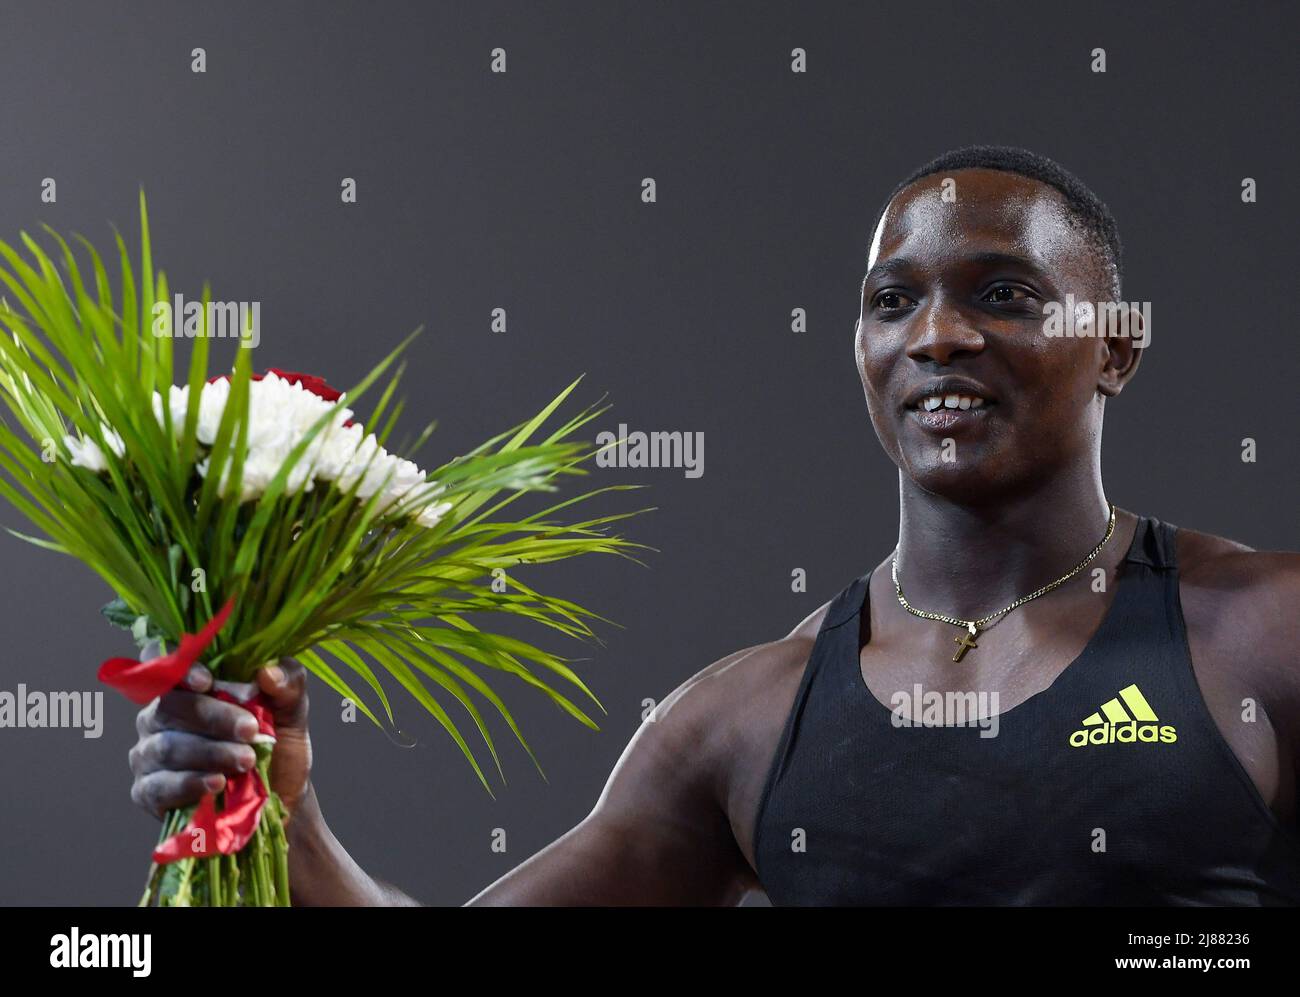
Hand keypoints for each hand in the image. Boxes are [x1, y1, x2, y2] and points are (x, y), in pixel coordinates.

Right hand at [129, 659, 312, 822]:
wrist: (282, 792)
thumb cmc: (277, 741)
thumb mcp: (292, 708)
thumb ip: (288, 682)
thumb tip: (268, 673)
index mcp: (188, 684)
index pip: (162, 660)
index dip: (178, 668)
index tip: (207, 682)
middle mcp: (159, 714)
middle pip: (169, 706)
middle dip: (213, 717)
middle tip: (251, 730)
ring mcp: (148, 753)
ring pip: (167, 747)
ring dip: (211, 752)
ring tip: (247, 760)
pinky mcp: (148, 792)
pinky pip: (159, 786)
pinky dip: (190, 783)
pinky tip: (216, 784)